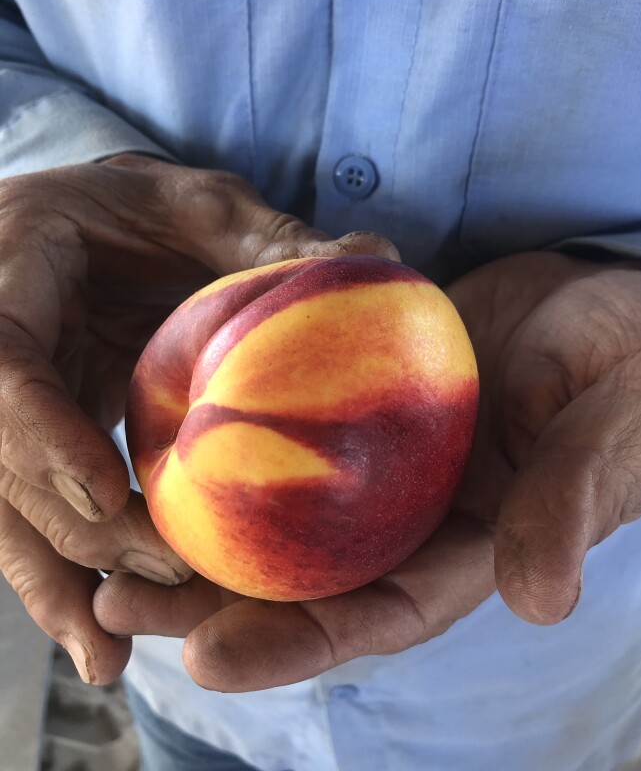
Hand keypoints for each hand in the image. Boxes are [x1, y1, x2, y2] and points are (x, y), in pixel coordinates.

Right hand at [0, 152, 396, 683]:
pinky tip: (103, 637)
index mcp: (11, 267)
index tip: (109, 493)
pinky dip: (64, 572)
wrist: (91, 222)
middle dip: (73, 525)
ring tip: (109, 655)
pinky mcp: (26, 440)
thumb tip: (381, 260)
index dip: (42, 434)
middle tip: (167, 570)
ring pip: (4, 505)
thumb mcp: (203, 205)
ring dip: (56, 580)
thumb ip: (274, 238)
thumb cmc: (142, 206)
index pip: (2, 363)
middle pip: (0, 459)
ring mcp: (3, 400)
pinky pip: (31, 512)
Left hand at [94, 251, 640, 691]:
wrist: (622, 307)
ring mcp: (390, 456)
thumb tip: (540, 600)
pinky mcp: (372, 394)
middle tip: (118, 602)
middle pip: (306, 572)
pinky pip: (299, 417)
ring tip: (114, 531)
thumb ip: (569, 503)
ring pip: (288, 504)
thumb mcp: (613, 428)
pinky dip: (242, 432)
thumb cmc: (640, 371)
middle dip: (215, 601)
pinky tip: (173, 426)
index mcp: (471, 546)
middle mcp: (416, 513)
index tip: (206, 663)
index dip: (296, 646)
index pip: (378, 613)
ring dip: (206, 523)